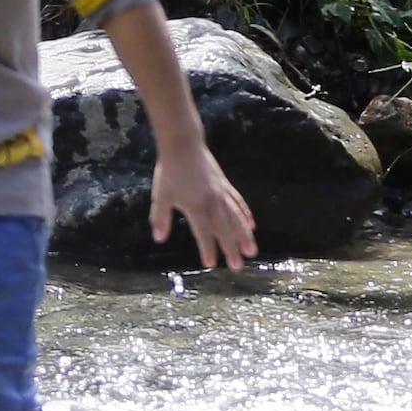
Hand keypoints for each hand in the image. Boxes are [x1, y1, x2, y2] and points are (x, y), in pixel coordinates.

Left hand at [146, 136, 259, 269]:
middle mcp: (212, 201)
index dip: (207, 248)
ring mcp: (221, 192)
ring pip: (236, 217)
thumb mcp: (161, 195)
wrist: (184, 144)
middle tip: (238, 266)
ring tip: (252, 250)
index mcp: (195, 205)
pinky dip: (245, 215)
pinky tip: (251, 224)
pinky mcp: (225, 185)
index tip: (211, 264)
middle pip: (224, 228)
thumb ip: (160, 217)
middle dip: (231, 248)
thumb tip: (159, 239)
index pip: (203, 231)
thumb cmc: (170, 171)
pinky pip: (238, 202)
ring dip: (244, 234)